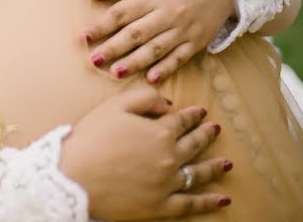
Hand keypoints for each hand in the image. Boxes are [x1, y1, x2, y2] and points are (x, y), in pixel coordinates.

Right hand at [60, 87, 230, 220]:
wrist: (75, 176)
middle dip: (206, 135)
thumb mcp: (114, 106)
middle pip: (194, 144)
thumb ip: (144, 97)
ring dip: (214, 166)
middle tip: (215, 130)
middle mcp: (170, 157)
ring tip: (227, 163)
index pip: (182, 121)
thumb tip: (167, 102)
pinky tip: (222, 199)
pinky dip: (209, 202)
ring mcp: (168, 183)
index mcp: (160, 132)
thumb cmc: (91, 138)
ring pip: (198, 173)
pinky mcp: (161, 206)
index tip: (201, 112)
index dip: (192, 115)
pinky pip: (191, 204)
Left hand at [83, 0, 234, 83]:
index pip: (121, 13)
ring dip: (135, 62)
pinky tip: (151, 79)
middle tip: (94, 60)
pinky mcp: (196, 42)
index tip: (83, 37)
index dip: (101, 26)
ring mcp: (182, 30)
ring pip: (155, 49)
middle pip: (136, 34)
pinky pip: (179, 58)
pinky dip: (166, 69)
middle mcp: (166, 14)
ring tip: (116, 73)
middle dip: (114, 48)